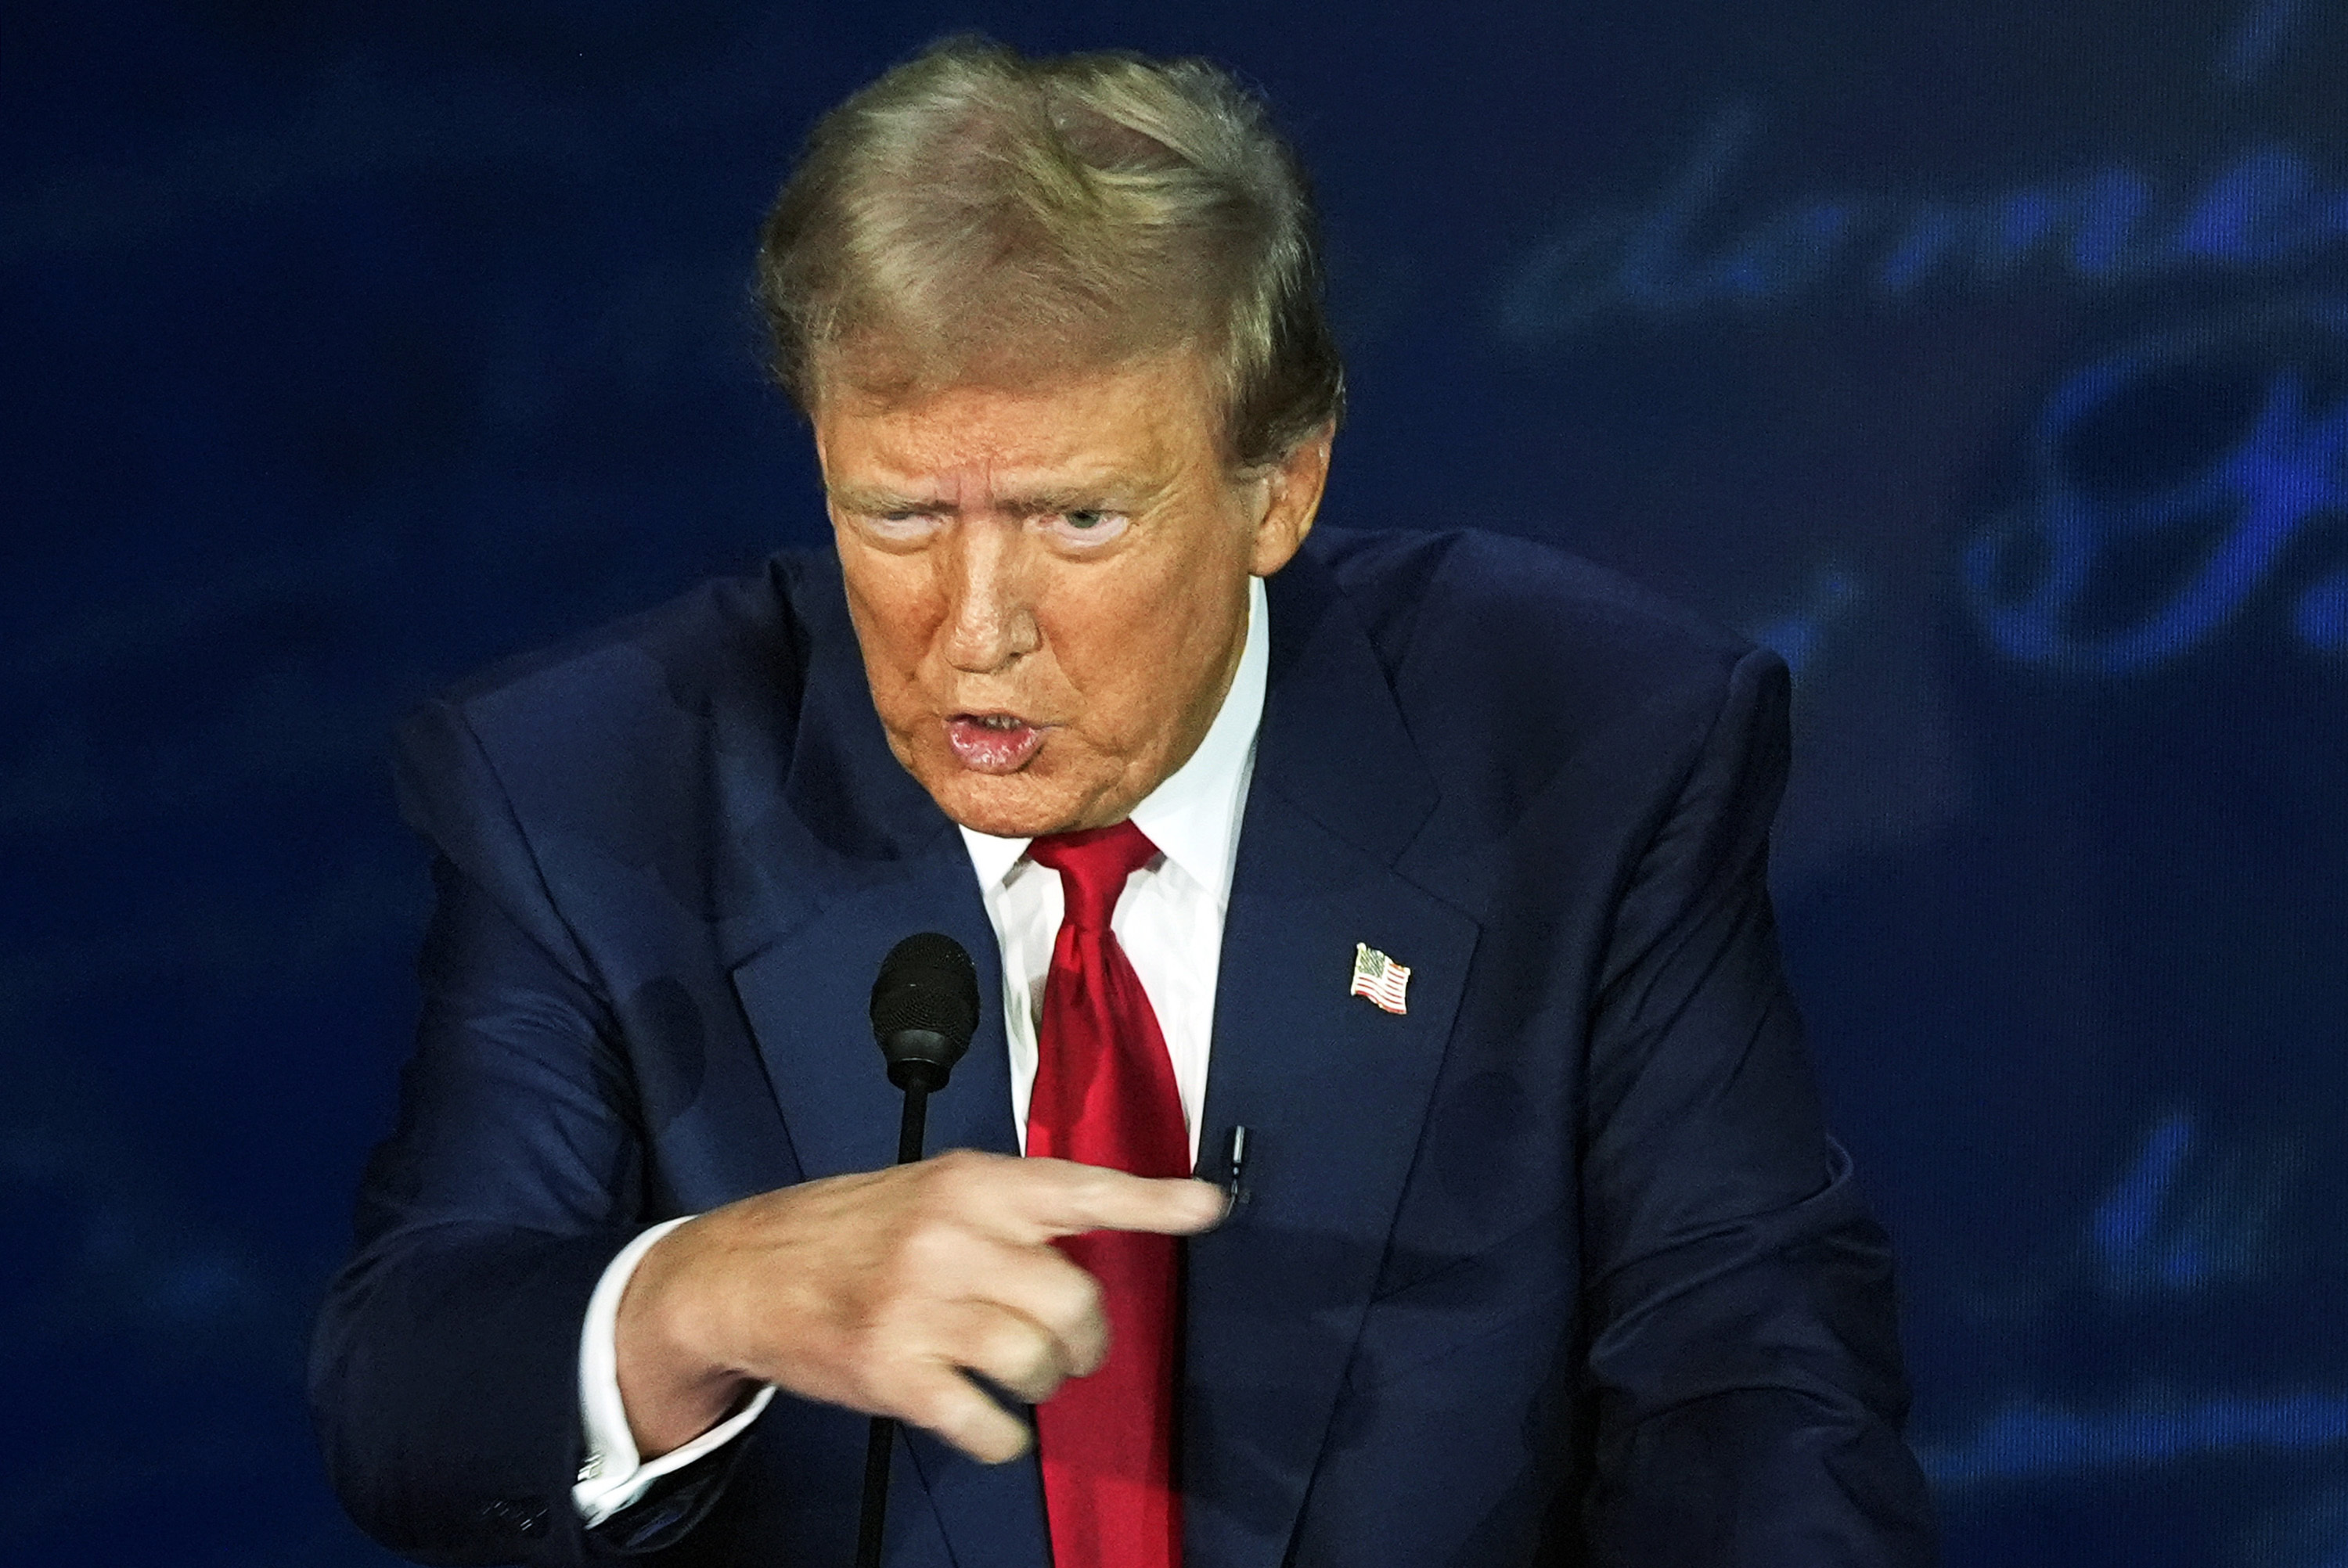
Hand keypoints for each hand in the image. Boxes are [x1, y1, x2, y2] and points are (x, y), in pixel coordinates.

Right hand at [613, 1149, 1224, 1463]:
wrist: (743, 1271)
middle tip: (1065, 1343)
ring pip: (1039, 1362)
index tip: (1208, 1207)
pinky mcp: (894, 1373)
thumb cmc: (852, 1231)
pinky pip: (990, 1425)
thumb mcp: (933, 1189)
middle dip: (1084, 1336)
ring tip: (1015, 1374)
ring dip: (1042, 1383)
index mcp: (971, 1182)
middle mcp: (951, 1237)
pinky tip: (986, 1419)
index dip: (1152, 1200)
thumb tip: (1107, 1231)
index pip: (1080, 1186)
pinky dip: (1002, 1435)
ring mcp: (921, 1307)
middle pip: (1075, 1299)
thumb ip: (1012, 1208)